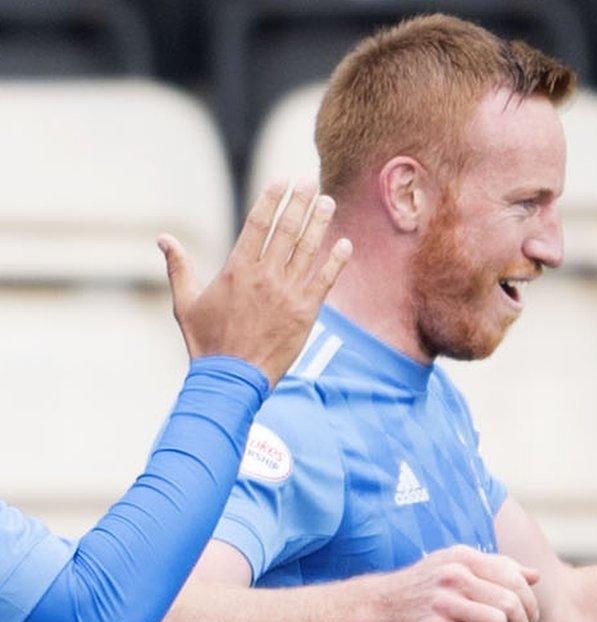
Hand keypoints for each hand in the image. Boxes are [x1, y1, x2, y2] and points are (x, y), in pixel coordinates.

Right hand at [163, 179, 352, 385]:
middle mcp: (265, 276)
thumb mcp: (185, 302)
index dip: (272, 200)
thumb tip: (163, 238)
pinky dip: (336, 262)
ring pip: (308, 251)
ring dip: (319, 224)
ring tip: (327, 201)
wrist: (232, 378)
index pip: (258, 224)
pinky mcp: (307, 313)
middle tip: (310, 182)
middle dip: (300, 203)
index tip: (283, 181)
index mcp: (237, 269)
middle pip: (287, 231)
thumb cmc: (207, 341)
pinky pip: (325, 281)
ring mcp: (288, 294)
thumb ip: (178, 267)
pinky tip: (346, 243)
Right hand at [362, 545, 541, 621]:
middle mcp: (454, 576)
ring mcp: (441, 602)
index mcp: (464, 557)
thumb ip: (498, 569)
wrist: (379, 606)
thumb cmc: (428, 587)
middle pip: (511, 603)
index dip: (530, 602)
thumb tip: (536, 576)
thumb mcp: (459, 566)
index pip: (515, 578)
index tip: (528, 616)